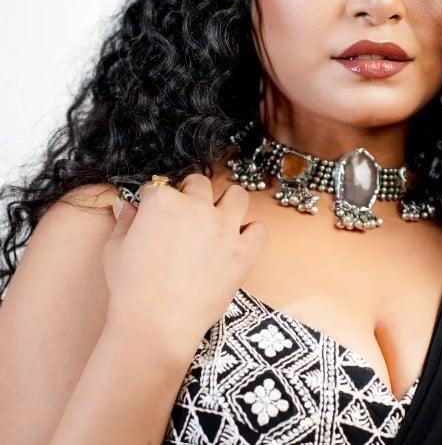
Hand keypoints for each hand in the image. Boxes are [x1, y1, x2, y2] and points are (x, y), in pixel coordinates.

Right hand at [103, 174, 268, 349]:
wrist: (155, 325)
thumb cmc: (130, 289)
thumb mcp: (115, 249)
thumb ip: (125, 221)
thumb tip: (127, 206)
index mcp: (163, 202)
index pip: (159, 187)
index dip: (154, 199)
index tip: (153, 211)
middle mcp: (197, 206)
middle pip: (200, 183)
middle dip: (192, 192)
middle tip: (186, 212)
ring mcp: (224, 227)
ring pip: (237, 195)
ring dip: (228, 203)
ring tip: (218, 219)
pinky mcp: (243, 251)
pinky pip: (259, 229)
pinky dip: (251, 234)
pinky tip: (238, 243)